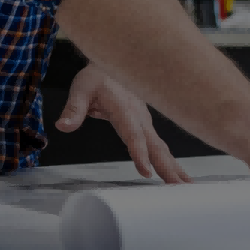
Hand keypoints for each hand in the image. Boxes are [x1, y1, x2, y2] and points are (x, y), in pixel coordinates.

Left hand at [54, 64, 191, 183]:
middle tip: (179, 187)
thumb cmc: (98, 75)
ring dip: (174, 167)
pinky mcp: (147, 126)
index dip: (139, 153)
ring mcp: (146, 122)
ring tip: (186, 187)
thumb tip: (63, 125)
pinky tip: (178, 176)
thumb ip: (74, 108)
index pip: (133, 134)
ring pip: (161, 147)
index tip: (146, 171)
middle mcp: (139, 117)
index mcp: (124, 108)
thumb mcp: (81, 88)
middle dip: (167, 167)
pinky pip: (160, 146)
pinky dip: (171, 162)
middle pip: (155, 145)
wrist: (115, 61)